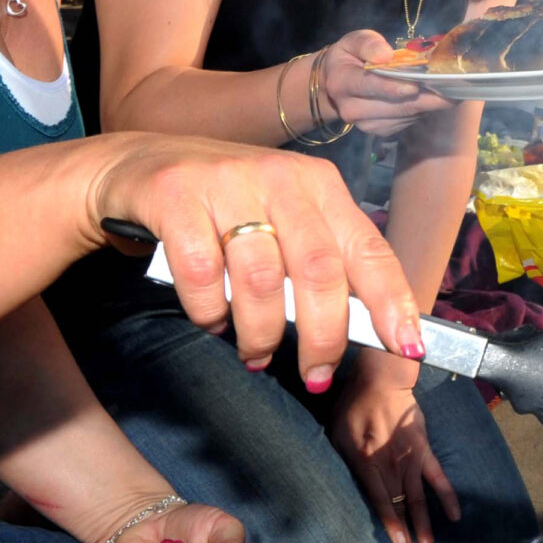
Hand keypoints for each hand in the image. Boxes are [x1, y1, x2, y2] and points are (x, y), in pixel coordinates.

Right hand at [88, 135, 426, 386]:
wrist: (135, 168)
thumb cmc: (223, 207)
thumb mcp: (281, 221)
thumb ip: (318, 262)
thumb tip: (364, 328)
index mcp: (318, 183)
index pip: (369, 248)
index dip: (392, 300)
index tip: (407, 346)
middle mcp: (280, 176)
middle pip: (318, 268)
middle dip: (323, 335)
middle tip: (317, 374)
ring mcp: (227, 182)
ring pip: (261, 278)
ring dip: (262, 332)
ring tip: (256, 353)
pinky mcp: (176, 195)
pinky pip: (202, 274)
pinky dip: (208, 311)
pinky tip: (211, 320)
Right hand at [315, 30, 462, 135]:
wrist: (334, 85)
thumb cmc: (349, 57)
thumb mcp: (353, 42)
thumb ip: (368, 44)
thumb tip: (385, 55)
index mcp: (343, 82)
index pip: (371, 86)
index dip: (395, 87)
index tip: (417, 85)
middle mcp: (352, 109)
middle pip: (395, 106)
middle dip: (426, 98)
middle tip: (453, 89)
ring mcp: (366, 124)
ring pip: (405, 117)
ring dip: (430, 105)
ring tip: (453, 93)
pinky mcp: (380, 131)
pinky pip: (406, 122)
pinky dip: (423, 111)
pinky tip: (437, 99)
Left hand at [332, 356, 458, 542]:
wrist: (381, 379)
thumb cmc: (352, 407)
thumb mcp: (336, 435)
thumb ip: (344, 463)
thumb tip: (347, 489)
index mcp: (367, 462)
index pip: (382, 500)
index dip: (392, 524)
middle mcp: (392, 465)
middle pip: (403, 508)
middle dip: (411, 539)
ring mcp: (411, 459)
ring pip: (420, 500)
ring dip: (427, 528)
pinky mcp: (424, 450)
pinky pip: (438, 476)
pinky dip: (448, 496)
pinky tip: (455, 516)